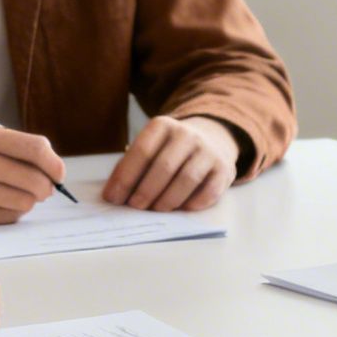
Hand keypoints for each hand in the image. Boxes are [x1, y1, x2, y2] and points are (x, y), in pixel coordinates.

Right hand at [0, 126, 65, 225]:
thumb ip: (15, 148)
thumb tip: (54, 172)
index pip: (36, 149)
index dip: (55, 164)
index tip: (59, 174)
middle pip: (35, 181)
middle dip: (46, 187)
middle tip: (42, 188)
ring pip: (24, 202)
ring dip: (28, 201)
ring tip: (16, 194)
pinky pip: (7, 218)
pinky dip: (11, 212)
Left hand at [102, 115, 237, 211]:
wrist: (212, 139)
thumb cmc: (170, 151)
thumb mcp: (150, 148)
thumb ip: (131, 167)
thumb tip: (113, 195)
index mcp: (163, 126)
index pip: (141, 151)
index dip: (125, 177)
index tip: (112, 197)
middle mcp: (187, 134)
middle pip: (164, 167)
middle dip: (145, 191)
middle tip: (134, 207)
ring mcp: (208, 150)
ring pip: (186, 180)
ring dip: (167, 200)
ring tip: (156, 210)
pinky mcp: (224, 169)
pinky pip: (208, 192)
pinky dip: (192, 204)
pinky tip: (181, 209)